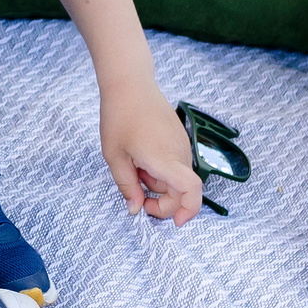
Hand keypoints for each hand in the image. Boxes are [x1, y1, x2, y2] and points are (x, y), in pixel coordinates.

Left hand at [102, 80, 201, 224]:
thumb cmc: (119, 117)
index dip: (188, 211)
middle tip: (138, 199)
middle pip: (182, 191)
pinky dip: (161, 171)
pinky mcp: (179, 138)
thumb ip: (127, 186)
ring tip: (134, 169)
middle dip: (163, 203)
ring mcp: (182, 145)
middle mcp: (180, 153)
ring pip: (177, 178)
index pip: (192, 190)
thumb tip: (135, 209)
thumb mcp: (115, 156)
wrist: (130, 84)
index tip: (174, 222)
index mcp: (165, 159)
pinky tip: (142, 159)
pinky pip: (175, 164)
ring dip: (159, 185)